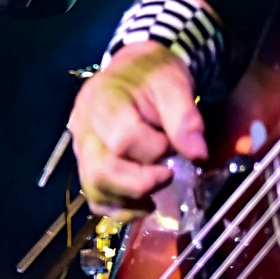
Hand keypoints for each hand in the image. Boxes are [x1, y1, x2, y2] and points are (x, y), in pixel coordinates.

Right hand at [69, 41, 206, 215]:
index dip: (154, 150)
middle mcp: (83, 126)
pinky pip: (95, 196)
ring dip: (129, 200)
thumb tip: (198, 154)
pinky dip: (120, 207)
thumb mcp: (174, 84)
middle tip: (167, 175)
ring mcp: (81, 147)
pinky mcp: (86, 163)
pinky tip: (143, 201)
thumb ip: (185, 117)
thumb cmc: (153, 75)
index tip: (172, 146)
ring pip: (94, 188)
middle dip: (140, 183)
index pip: (123, 138)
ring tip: (156, 192)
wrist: (134, 71)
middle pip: (101, 170)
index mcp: (103, 99)